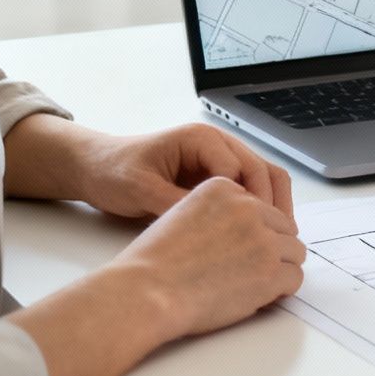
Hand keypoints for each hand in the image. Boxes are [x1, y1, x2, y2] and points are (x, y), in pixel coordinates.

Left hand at [74, 122, 293, 220]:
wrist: (94, 167)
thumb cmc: (113, 172)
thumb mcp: (141, 189)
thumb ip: (176, 203)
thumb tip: (210, 224)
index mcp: (201, 139)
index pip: (241, 169)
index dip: (251, 200)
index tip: (253, 230)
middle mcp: (217, 145)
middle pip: (262, 170)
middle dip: (272, 203)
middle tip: (279, 236)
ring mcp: (218, 159)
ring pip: (262, 178)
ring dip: (272, 205)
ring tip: (278, 236)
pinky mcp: (215, 176)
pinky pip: (246, 189)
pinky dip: (257, 208)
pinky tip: (257, 231)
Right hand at [113, 176, 306, 338]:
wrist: (145, 291)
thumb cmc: (154, 263)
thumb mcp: (183, 215)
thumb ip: (218, 215)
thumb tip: (245, 234)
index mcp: (224, 188)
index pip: (261, 207)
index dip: (255, 233)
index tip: (239, 252)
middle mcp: (248, 207)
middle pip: (283, 228)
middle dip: (272, 250)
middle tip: (249, 272)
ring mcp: (262, 239)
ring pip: (295, 252)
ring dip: (279, 270)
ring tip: (252, 285)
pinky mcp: (270, 271)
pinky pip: (295, 278)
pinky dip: (282, 290)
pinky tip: (259, 297)